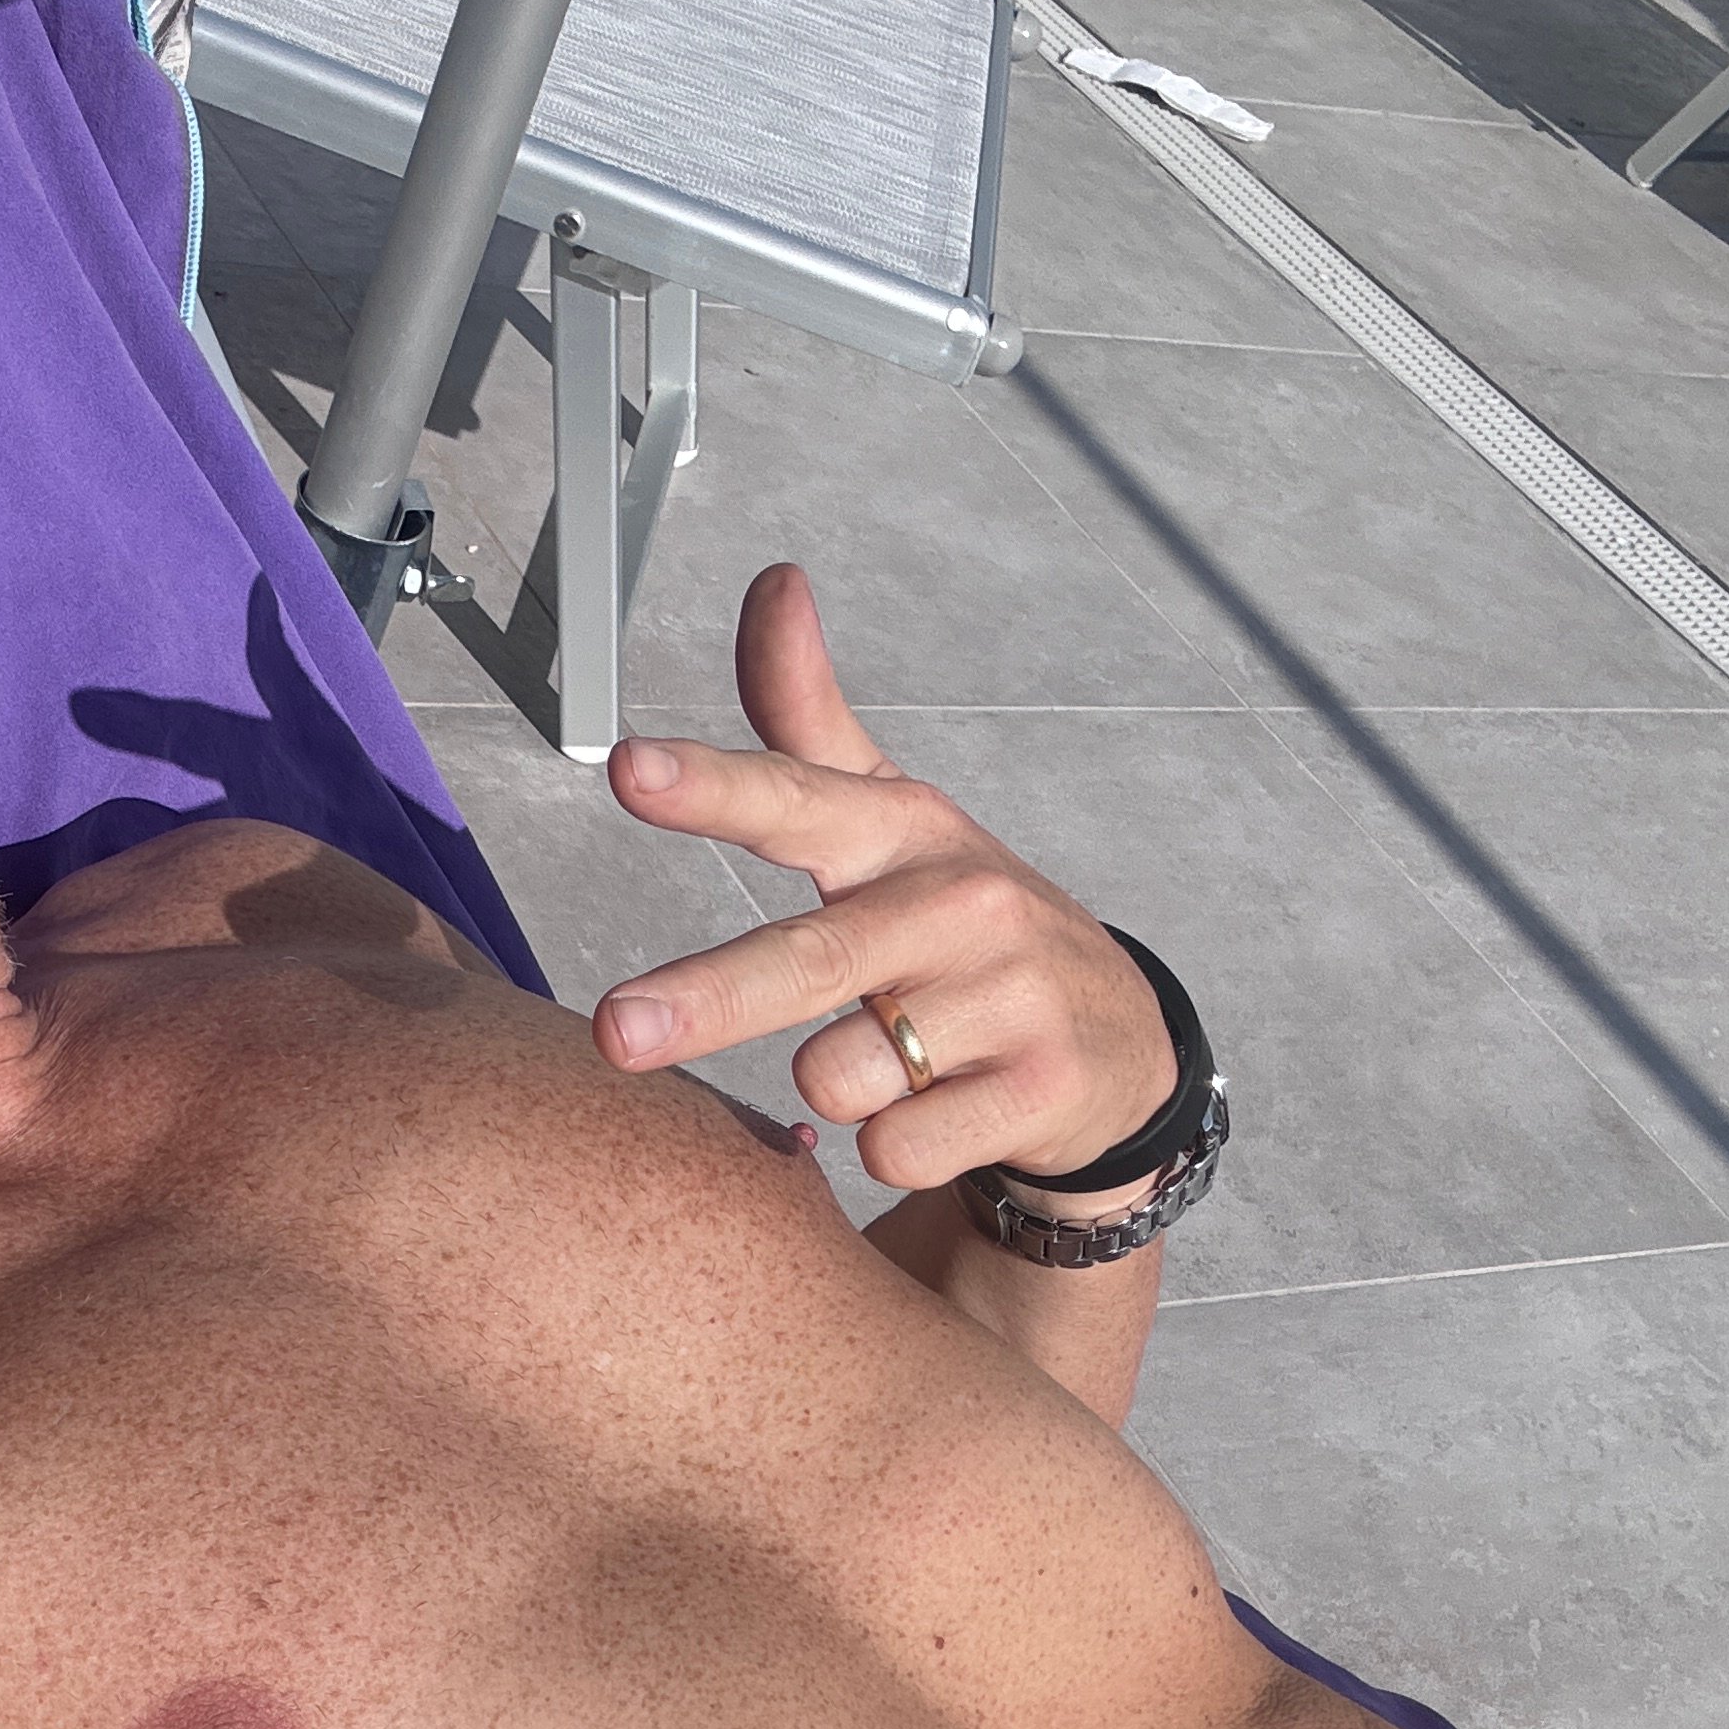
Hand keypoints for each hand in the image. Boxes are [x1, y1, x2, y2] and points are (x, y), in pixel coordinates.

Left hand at [588, 566, 1175, 1196]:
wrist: (1113, 1045)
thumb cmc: (961, 926)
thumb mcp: (892, 819)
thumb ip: (806, 718)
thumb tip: (774, 580)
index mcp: (902, 834)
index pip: (795, 797)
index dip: (714, 785)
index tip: (631, 770)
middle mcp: (959, 904)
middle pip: (810, 959)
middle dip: (709, 996)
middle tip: (615, 1030)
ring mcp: (1008, 998)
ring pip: (841, 1074)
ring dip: (834, 1087)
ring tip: (888, 1061)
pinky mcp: (1038, 1091)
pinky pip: (895, 1147)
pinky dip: (891, 1148)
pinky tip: (939, 1113)